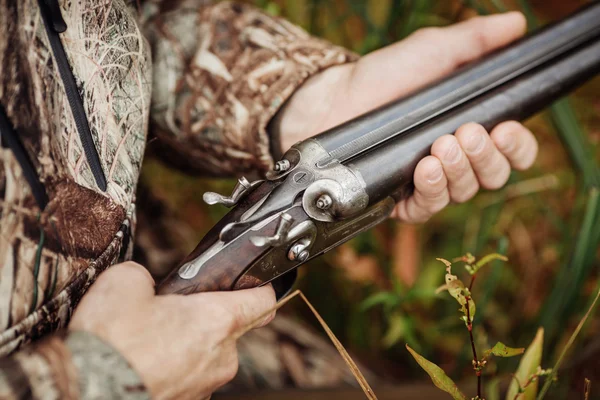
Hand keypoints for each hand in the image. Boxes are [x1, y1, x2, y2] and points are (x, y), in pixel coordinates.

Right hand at [70, 262, 275, 399]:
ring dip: (188, 347)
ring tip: (150, 343)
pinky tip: (144, 365)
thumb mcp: (125, 282)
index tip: (254, 284)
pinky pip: (189, 380)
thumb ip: (146, 277)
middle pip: (231, 330)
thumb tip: (145, 285)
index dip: (259, 288)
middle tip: (174, 313)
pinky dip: (173, 371)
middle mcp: (221, 358)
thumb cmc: (111, 340)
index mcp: (218, 321)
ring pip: (208, 358)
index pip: (262, 301)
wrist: (85, 393)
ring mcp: (205, 387)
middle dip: (207, 318)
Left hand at [275, 12, 537, 222]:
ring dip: (460, 171)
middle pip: (493, 176)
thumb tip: (517, 24)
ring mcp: (428, 181)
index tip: (505, 129)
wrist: (336, 99)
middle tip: (468, 133)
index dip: (517, 146)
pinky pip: (429, 208)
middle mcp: (454, 159)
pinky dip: (433, 191)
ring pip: (465, 192)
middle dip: (486, 157)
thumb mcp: (430, 51)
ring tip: (442, 145)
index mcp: (469, 127)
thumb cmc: (383, 76)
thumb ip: (474, 41)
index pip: (511, 150)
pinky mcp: (401, 199)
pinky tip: (425, 169)